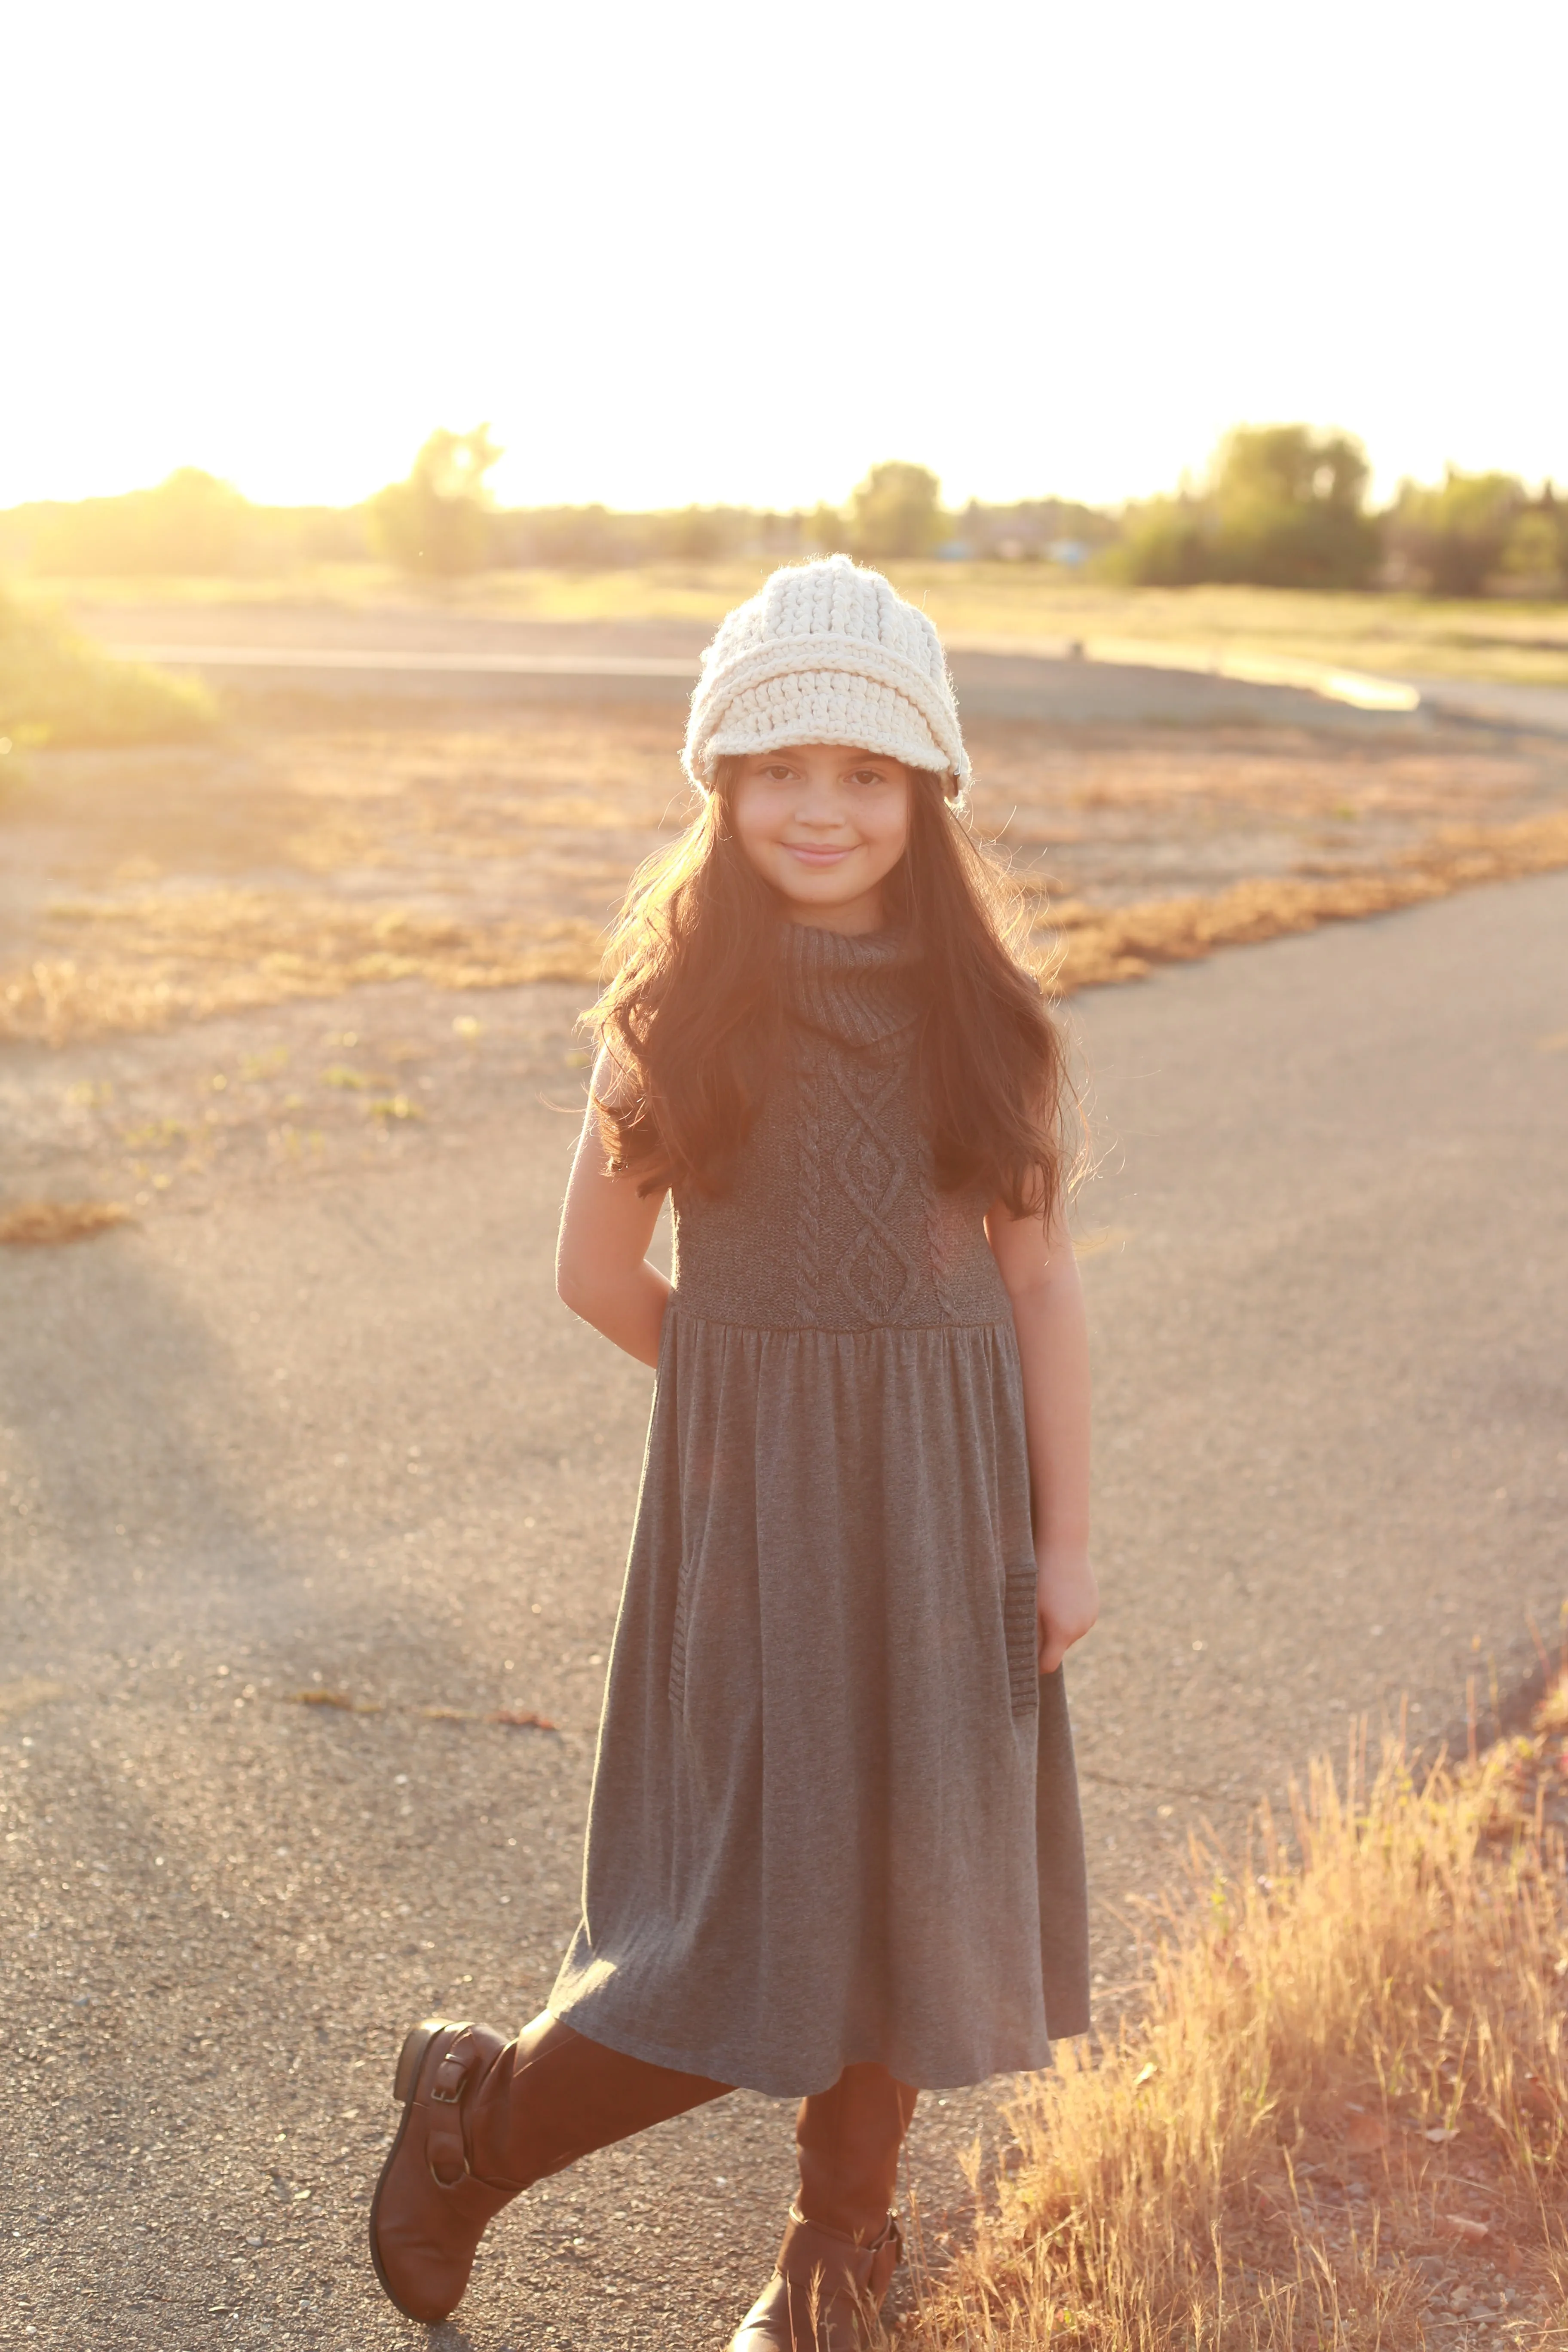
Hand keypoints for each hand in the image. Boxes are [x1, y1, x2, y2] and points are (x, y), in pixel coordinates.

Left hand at [1036, 1547, 1098, 1674]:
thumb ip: (1031, 1635)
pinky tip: (1060, 1595)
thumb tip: (1026, 1654)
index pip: (1048, 1664)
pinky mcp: (1095, 1606)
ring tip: (1047, 1602)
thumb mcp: (1030, 1606)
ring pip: (1069, 1633)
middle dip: (1046, 1642)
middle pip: (1059, 1648)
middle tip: (1032, 1620)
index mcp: (1062, 1632)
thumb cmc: (1040, 1575)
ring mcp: (1090, 1618)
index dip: (1036, 1666)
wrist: (1064, 1546)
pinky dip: (1068, 1615)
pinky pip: (1078, 1620)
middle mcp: (1080, 1629)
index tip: (1024, 1661)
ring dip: (1058, 1627)